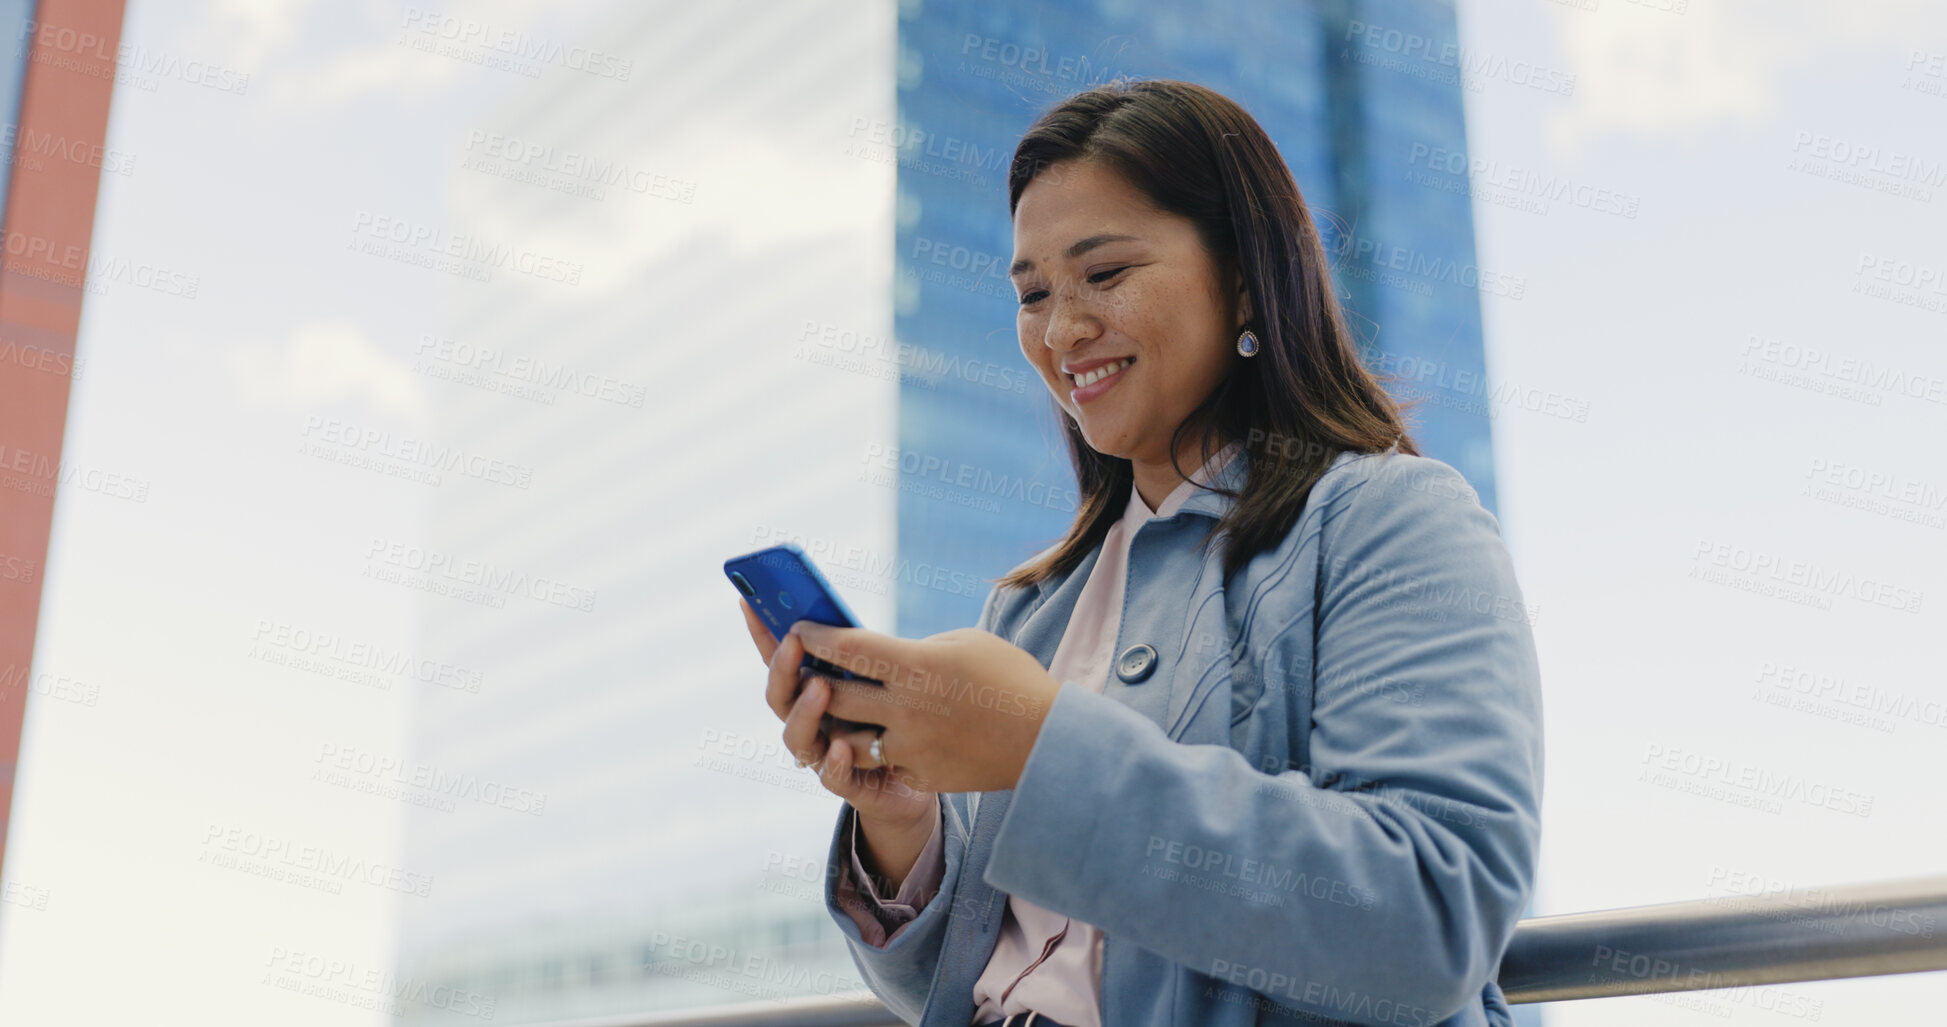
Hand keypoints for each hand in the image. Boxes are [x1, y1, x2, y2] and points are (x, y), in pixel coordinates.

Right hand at [743, 600, 932, 828]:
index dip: (762, 633)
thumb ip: (859, 654)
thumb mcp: (882, 676)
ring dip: (805, 711)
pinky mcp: (850, 786)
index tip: (750, 601)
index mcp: (812, 691)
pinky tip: (840, 746)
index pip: (779, 660)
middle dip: (783, 667)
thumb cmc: (899, 716)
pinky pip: (834, 777)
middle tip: (794, 640)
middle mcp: (810, 723)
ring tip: (820, 687)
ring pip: (798, 737)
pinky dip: (833, 763)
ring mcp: (824, 755)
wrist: (921, 776)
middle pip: (781, 696)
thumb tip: (842, 615)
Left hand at [790, 621, 1060, 792]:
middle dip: (808, 681)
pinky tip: (869, 734)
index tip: (800, 628)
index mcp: (918, 665)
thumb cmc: (1010, 679)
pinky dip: (871, 747)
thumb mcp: (965, 644)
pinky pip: (879, 762)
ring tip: (826, 707)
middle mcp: (908, 708)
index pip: (849, 648)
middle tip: (802, 670)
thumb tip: (879, 657)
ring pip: (845, 738)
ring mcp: (912, 747)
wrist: (1048, 740)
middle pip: (833, 696)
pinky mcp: (921, 775)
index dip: (818, 636)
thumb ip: (915, 650)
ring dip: (832, 722)